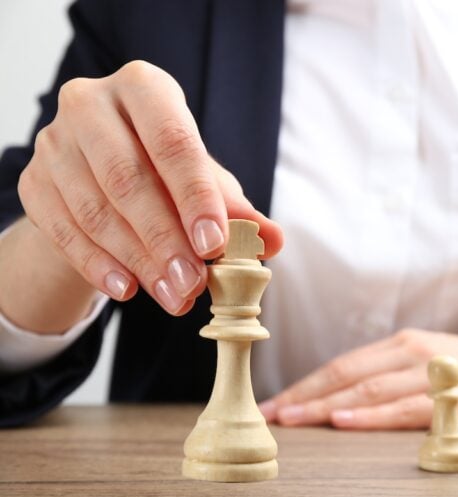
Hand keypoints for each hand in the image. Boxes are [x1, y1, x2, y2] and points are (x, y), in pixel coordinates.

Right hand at [17, 60, 282, 314]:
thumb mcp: (206, 181)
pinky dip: (97, 265)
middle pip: (128, 178)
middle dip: (165, 239)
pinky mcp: (33, 181)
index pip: (172, 142)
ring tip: (174, 296)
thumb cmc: (167, 172)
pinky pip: (63, 230)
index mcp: (145, 88)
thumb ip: (238, 209)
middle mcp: (91, 103)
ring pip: (94, 209)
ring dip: (138, 261)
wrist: (105, 178)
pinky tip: (127, 290)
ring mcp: (54, 142)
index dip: (195, 196)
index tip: (215, 244)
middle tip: (194, 283)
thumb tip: (271, 239)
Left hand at [260, 329, 457, 429]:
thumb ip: (394, 376)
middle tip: (268, 414)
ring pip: (365, 389)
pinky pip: (402, 408)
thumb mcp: (431, 364)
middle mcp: (410, 351)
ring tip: (289, 419)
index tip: (274, 403)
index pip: (341, 365)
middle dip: (301, 395)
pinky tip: (341, 421)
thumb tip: (346, 400)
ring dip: (322, 405)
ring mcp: (430, 370)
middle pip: (343, 374)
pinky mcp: (451, 395)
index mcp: (402, 344)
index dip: (304, 384)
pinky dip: (369, 415)